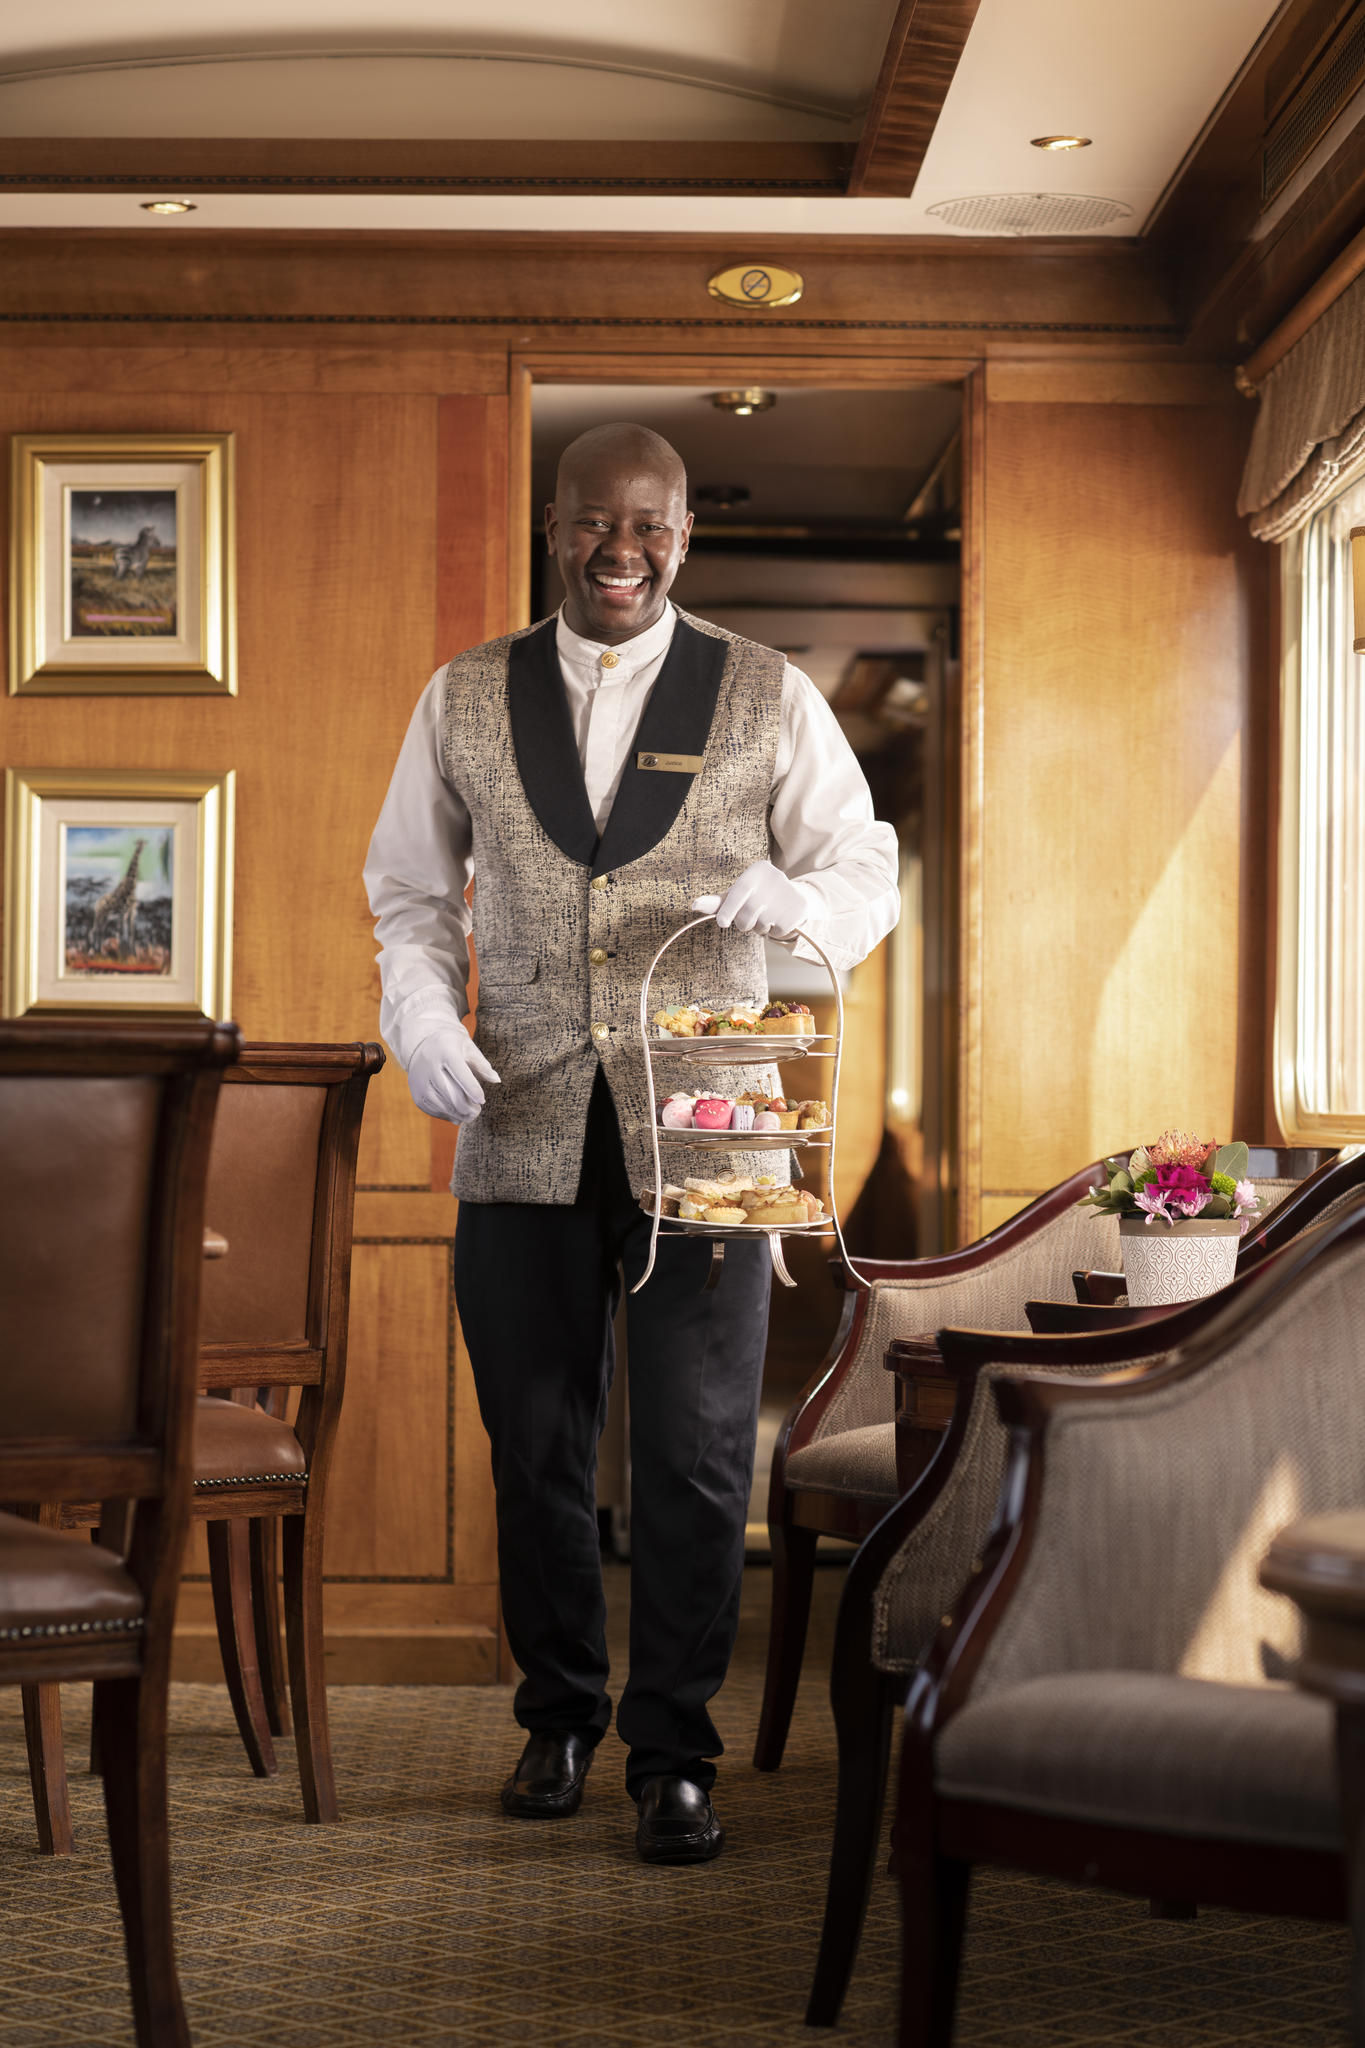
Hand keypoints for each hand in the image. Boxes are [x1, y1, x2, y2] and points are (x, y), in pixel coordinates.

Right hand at [405, 1022, 500, 1126]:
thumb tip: (496, 1080)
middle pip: (450, 1093)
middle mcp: (429, 1067)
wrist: (422, 1044)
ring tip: (470, 1115)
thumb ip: (482, 1065)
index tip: (482, 1101)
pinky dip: (446, 1115)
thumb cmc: (453, 1046)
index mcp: (446, 1052)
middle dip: (466, 1106)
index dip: (472, 1090)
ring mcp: (420, 1082)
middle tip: (477, 1111)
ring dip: (458, 1114)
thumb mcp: (468, 1048)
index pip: (460, 1074)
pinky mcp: (416, 1094)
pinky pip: (432, 1110)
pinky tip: (457, 1115)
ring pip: (441, 1105)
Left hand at [691, 860, 810, 941]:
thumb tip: (693, 906)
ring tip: (767, 916)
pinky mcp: (798, 909)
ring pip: (762, 925)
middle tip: (751, 917)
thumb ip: (716, 902)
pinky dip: (775, 932)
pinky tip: (780, 919)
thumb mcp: (736, 895)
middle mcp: (774, 878)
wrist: (795, 897)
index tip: (721, 922)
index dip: (728, 910)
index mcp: (756, 870)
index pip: (738, 893)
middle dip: (744, 924)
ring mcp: (788, 893)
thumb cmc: (757, 896)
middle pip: (747, 915)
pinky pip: (777, 932)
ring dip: (760, 928)